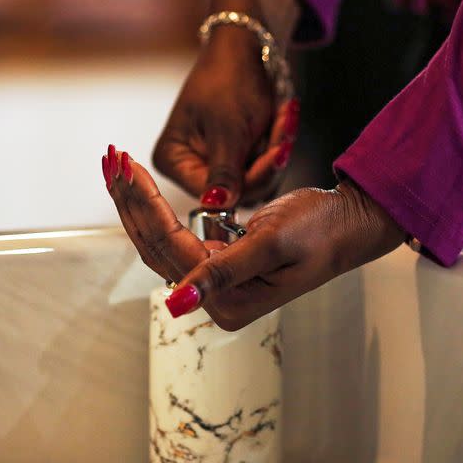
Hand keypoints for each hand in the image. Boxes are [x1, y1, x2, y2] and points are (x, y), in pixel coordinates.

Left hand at [103, 145, 405, 330]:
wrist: (351, 223)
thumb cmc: (321, 232)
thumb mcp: (272, 245)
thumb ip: (223, 272)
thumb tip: (178, 303)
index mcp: (228, 301)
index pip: (169, 248)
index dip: (144, 205)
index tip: (125, 166)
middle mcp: (217, 299)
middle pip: (156, 246)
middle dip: (132, 201)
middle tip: (112, 159)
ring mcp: (217, 283)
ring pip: (162, 240)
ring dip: (138, 203)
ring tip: (117, 166)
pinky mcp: (220, 263)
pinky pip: (177, 235)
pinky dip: (159, 208)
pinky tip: (141, 186)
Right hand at [153, 0, 299, 209]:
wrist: (243, 50)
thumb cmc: (227, 80)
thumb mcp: (227, 128)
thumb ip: (224, 172)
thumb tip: (216, 206)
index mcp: (173, 160)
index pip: (212, 193)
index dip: (248, 178)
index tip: (277, 154)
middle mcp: (189, 168)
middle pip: (237, 191)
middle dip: (266, 159)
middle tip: (283, 125)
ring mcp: (214, 165)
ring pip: (256, 181)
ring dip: (275, 149)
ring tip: (282, 116)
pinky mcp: (235, 160)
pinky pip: (263, 169)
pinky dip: (276, 145)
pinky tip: (280, 120)